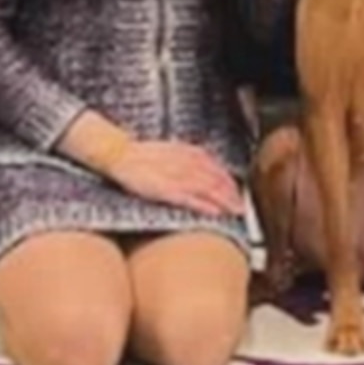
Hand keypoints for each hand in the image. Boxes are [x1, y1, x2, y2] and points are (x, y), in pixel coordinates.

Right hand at [104, 140, 244, 218]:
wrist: (121, 153)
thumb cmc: (143, 155)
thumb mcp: (172, 152)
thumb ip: (189, 159)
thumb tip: (205, 168)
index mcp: (189, 153)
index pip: (217, 168)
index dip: (231, 182)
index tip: (239, 193)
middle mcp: (187, 163)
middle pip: (217, 180)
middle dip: (233, 195)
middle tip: (242, 208)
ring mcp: (177, 176)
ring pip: (208, 189)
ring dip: (224, 201)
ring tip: (234, 212)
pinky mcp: (166, 189)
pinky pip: (190, 198)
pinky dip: (204, 205)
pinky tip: (214, 213)